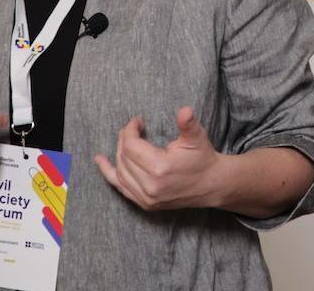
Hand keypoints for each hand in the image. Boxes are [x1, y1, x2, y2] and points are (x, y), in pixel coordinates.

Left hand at [94, 107, 223, 211]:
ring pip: (120, 173)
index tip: (137, 121)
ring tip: (122, 140)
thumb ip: (188, 124)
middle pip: (124, 158)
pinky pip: (122, 188)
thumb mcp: (197, 138)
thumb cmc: (202, 158)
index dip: (130, 130)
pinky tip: (101, 163)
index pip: (132, 146)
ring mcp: (147, 198)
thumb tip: (184, 110)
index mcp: (160, 168)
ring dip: (118, 155)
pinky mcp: (146, 204)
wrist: (211, 185)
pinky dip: (111, 175)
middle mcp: (150, 186)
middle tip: (131, 129)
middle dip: (124, 140)